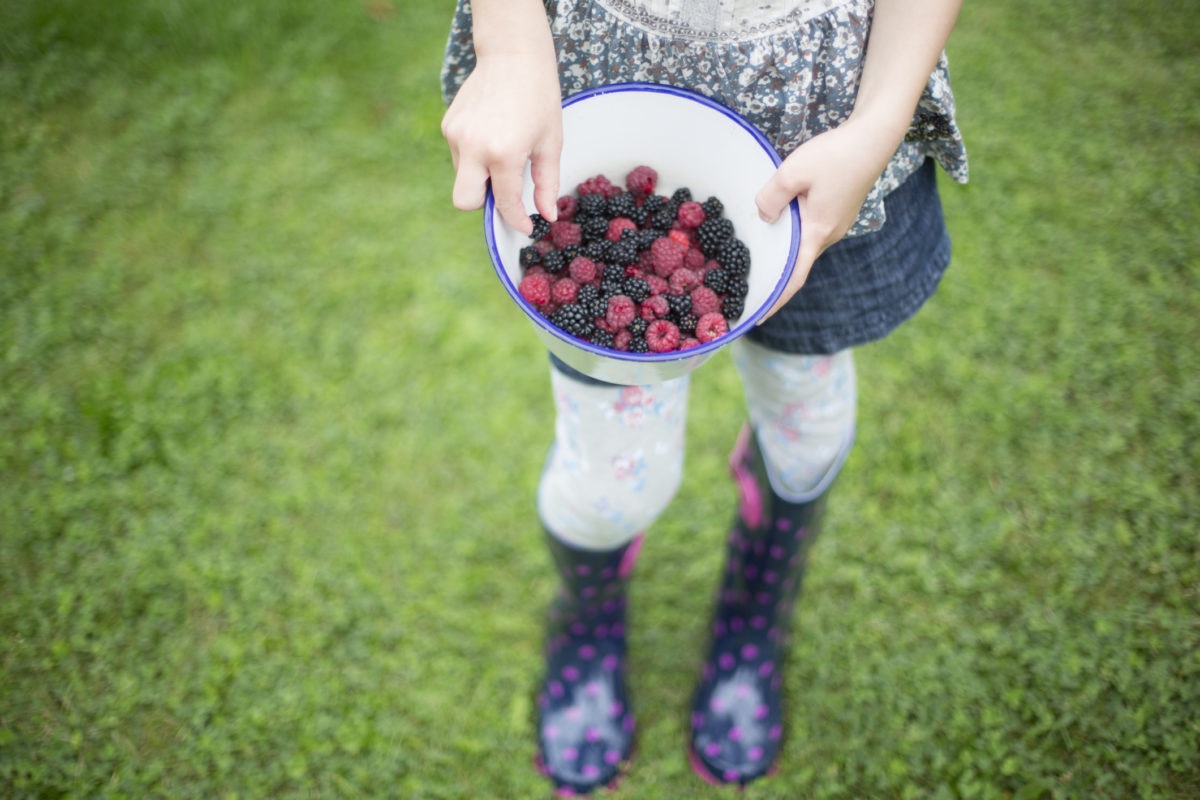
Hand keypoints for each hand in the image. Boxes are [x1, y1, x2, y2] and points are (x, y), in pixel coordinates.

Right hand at [441, 50, 562, 235]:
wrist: (513, 53)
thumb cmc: (538, 96)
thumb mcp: (550, 142)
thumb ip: (546, 183)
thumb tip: (547, 215)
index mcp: (503, 153)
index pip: (504, 202)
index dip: (516, 220)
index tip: (524, 227)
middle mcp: (474, 147)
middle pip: (465, 202)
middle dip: (483, 205)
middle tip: (504, 192)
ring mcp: (456, 135)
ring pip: (462, 178)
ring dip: (481, 177)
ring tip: (503, 151)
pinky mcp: (448, 125)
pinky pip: (459, 157)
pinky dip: (474, 157)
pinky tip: (491, 135)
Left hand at [754, 118, 895, 318]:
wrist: (875, 137)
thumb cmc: (836, 154)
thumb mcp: (792, 172)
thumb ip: (771, 198)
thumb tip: (764, 216)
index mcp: (818, 232)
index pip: (795, 277)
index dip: (776, 299)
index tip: (759, 317)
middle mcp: (830, 233)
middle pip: (797, 259)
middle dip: (776, 271)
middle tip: (749, 280)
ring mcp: (838, 222)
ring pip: (804, 240)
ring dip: (785, 246)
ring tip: (760, 248)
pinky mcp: (839, 209)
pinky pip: (812, 226)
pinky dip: (795, 229)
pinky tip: (782, 217)